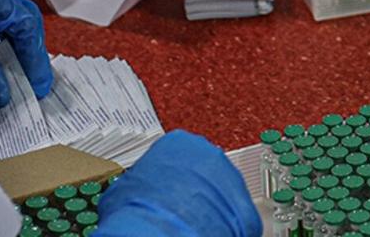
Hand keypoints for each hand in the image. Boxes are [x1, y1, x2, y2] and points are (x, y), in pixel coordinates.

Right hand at [98, 131, 261, 236]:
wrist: (159, 234)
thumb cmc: (139, 208)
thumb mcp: (124, 187)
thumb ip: (137, 180)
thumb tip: (129, 190)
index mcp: (180, 142)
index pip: (178, 156)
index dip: (170, 178)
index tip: (165, 190)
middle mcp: (210, 155)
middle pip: (204, 173)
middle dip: (192, 191)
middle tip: (177, 208)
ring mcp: (231, 180)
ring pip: (221, 194)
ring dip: (208, 208)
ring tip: (188, 224)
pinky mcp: (246, 208)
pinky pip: (235, 218)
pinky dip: (223, 227)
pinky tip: (205, 232)